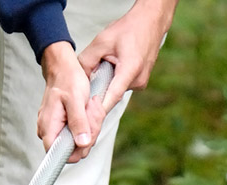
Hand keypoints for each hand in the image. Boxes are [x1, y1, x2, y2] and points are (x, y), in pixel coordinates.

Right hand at [37, 42, 104, 162]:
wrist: (62, 68)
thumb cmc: (68, 80)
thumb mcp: (76, 100)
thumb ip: (78, 123)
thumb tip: (82, 144)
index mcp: (49, 128)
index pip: (61, 156)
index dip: (78, 149)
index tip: (88, 131)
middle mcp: (48, 131)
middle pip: (72, 149)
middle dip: (88, 133)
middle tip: (92, 112)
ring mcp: (54, 129)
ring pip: (77, 141)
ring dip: (89, 126)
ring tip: (90, 107)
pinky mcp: (61, 125)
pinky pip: (77, 132)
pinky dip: (86, 123)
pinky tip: (87, 109)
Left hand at [77, 0, 176, 114]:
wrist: (150, 22)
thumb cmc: (128, 29)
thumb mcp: (101, 41)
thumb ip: (86, 61)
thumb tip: (76, 81)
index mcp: (130, 69)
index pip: (112, 96)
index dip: (98, 110)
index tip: (86, 120)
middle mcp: (138, 80)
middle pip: (111, 95)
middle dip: (97, 94)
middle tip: (83, 92)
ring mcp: (141, 83)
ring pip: (116, 91)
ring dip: (106, 85)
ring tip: (102, 70)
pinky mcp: (140, 82)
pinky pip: (122, 86)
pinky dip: (113, 81)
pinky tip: (111, 68)